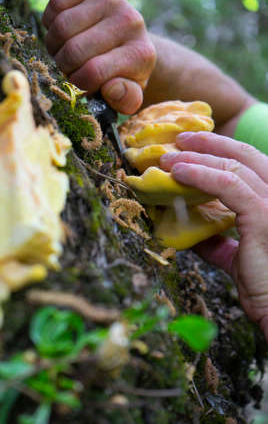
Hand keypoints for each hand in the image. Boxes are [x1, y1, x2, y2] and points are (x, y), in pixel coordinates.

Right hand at [42, 0, 155, 113]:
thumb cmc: (123, 75)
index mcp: (141, 55)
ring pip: (61, 27)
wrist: (128, 42)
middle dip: (64, 67)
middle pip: (74, 50)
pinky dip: (51, 22)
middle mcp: (131, 22)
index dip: (77, 84)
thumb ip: (125, 100)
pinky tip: (63, 34)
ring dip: (54, 46)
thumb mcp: (128, 95)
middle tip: (69, 70)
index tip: (81, 86)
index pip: (93, 72)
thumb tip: (112, 88)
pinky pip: (57, 3)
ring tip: (65, 53)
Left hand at [160, 131, 267, 340]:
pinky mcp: (265, 216)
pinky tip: (180, 174)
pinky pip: (228, 186)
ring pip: (233, 168)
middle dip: (208, 144)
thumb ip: (219, 242)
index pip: (249, 165)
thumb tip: (195, 232)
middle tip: (179, 141)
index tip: (191, 148)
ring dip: (197, 159)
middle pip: (243, 156)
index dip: (220, 151)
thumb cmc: (266, 287)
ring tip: (169, 158)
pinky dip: (201, 176)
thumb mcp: (238, 257)